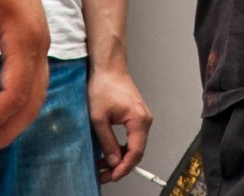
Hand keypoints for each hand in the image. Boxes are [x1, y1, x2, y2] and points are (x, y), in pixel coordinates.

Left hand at [0, 0, 50, 155]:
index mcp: (26, 35)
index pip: (15, 94)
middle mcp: (40, 40)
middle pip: (34, 101)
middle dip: (7, 131)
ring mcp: (40, 36)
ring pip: (38, 91)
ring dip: (15, 119)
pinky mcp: (32, 32)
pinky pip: (33, 76)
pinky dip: (19, 100)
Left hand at [88, 60, 152, 183]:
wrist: (108, 67)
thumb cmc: (103, 86)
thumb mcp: (99, 118)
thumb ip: (108, 142)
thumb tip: (113, 162)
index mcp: (139, 120)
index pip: (135, 152)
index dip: (124, 168)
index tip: (111, 177)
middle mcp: (145, 120)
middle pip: (136, 151)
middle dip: (121, 166)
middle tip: (104, 175)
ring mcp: (142, 118)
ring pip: (134, 145)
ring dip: (120, 157)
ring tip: (103, 166)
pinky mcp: (136, 116)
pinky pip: (132, 137)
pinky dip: (121, 147)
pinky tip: (109, 153)